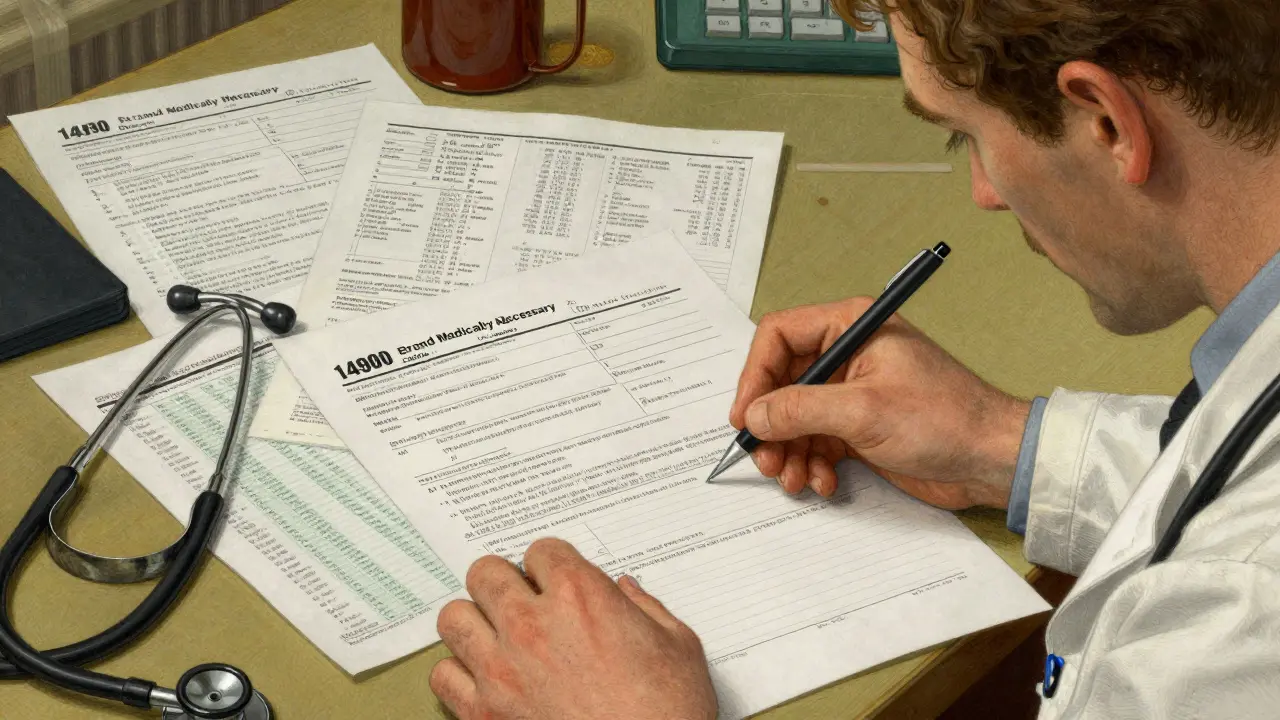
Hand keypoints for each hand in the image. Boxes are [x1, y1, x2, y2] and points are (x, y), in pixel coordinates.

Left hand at [430, 538, 717, 719]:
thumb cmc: (669, 713)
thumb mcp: (678, 646)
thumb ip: (646, 608)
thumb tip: (625, 591)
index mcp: (582, 597)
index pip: (541, 551)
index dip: (552, 565)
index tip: (558, 581)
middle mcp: (532, 625)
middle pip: (485, 572)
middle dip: (504, 582)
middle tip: (522, 601)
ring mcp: (501, 670)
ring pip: (453, 618)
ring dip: (475, 622)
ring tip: (497, 636)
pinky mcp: (483, 714)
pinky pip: (443, 675)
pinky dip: (460, 673)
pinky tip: (486, 679)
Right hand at [729, 298, 1031, 508]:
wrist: (992, 460)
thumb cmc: (945, 419)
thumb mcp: (863, 411)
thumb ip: (800, 410)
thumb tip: (755, 415)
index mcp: (851, 326)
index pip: (779, 336)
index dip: (755, 375)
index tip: (746, 415)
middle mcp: (848, 354)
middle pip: (781, 382)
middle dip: (771, 424)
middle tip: (766, 459)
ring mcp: (852, 392)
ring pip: (794, 418)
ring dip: (789, 452)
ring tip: (795, 479)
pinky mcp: (859, 427)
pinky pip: (815, 442)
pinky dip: (812, 464)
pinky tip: (823, 482)